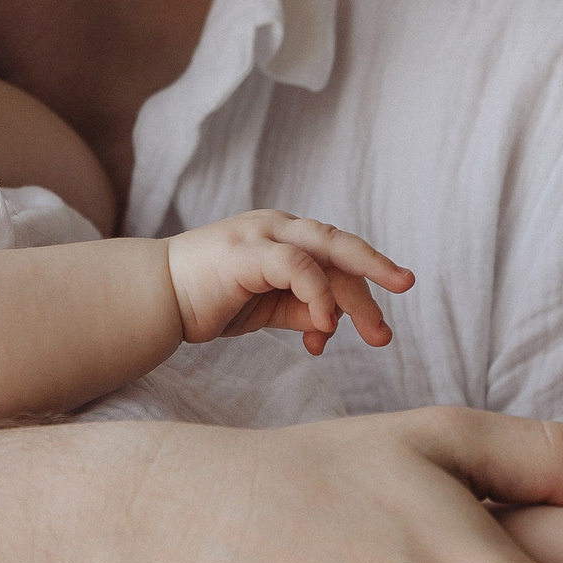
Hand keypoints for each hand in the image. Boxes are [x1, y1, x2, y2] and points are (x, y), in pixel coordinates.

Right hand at [165, 211, 414, 353]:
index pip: (336, 257)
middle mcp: (277, 227)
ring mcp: (262, 235)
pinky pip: (298, 266)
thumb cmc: (207, 301)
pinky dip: (319, 295)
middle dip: (377, 267)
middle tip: (407, 285)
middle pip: (341, 244)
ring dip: (354, 296)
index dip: (360, 293)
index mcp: (283, 236)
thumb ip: (302, 310)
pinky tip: (324, 328)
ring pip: (327, 251)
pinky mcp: (247, 251)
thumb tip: (336, 325)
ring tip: (371, 335)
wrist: (155, 299)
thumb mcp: (266, 308)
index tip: (372, 332)